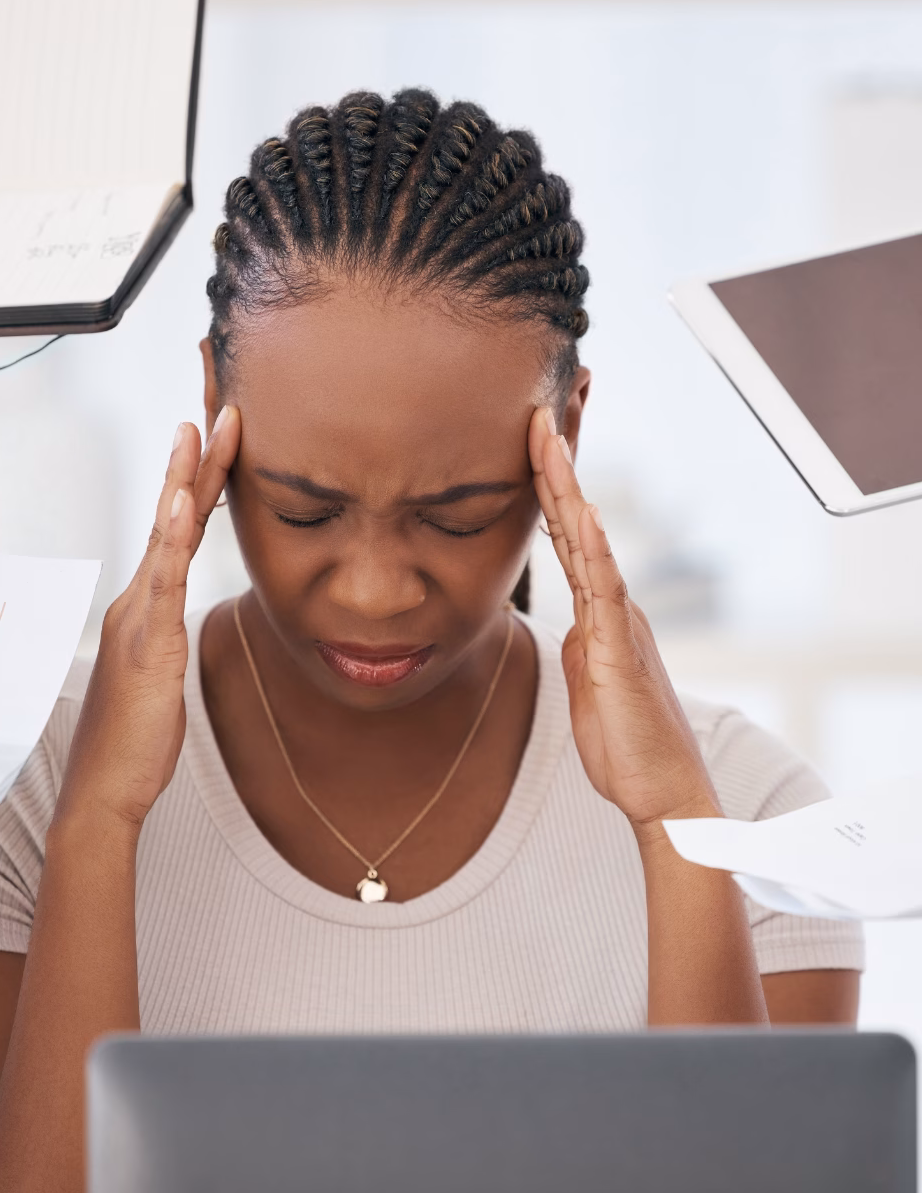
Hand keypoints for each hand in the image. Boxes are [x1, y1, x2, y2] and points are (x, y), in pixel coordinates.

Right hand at [54, 409, 240, 834]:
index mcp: (145, 607)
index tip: (218, 437)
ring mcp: (138, 619)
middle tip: (216, 407)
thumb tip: (175, 621)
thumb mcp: (158, 678)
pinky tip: (181, 502)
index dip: (197, 483)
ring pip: (165, 536)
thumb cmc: (133, 740)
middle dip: (195, 461)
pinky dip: (172, 540)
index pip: (176, 531)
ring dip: (184, 480)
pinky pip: (162, 583)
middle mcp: (137, 601)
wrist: (104, 790)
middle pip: (170, 517)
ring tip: (201, 430)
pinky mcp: (147, 645)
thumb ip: (164, 640)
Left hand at [528, 407, 719, 829]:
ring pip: (587, 538)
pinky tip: (576, 508)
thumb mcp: (590, 680)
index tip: (531, 435)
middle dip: (558, 460)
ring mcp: (618, 620)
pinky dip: (591, 545)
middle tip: (540, 403)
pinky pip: (603, 587)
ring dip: (564, 484)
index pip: (567, 533)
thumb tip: (572, 620)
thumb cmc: (624, 742)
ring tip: (544, 432)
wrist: (661, 789)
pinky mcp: (622, 648)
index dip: (549, 484)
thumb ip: (584, 644)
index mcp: (598, 609)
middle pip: (576, 518)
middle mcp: (610, 602)